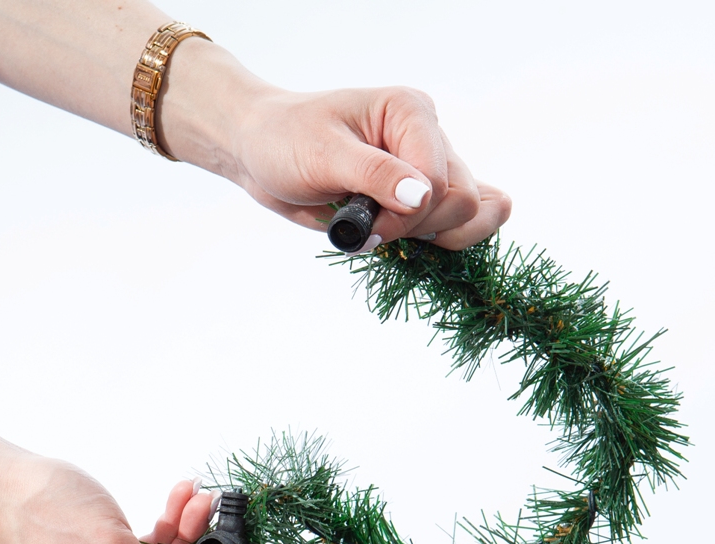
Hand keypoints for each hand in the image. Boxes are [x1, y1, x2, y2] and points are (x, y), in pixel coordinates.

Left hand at [162, 41, 510, 251]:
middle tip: (370, 229)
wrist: (263, 152)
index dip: (408, 217)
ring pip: (467, 218)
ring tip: (378, 230)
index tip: (364, 227)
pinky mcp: (420, 199)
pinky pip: (459, 226)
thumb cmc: (285, 141)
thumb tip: (422, 197)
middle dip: (418, 229)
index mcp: (411, 113)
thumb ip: (374, 175)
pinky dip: (441, 242)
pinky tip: (412, 243)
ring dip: (426, 239)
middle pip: (464, 202)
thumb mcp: (323, 156)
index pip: (441, 181)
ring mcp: (429, 170)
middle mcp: (429, 138)